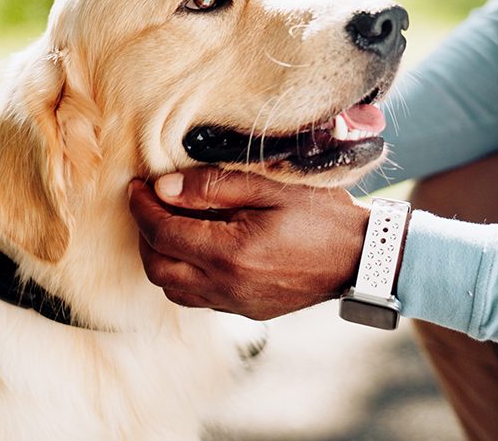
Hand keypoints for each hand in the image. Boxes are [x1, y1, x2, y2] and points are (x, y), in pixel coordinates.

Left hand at [128, 168, 369, 319]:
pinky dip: (183, 275)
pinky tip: (196, 249)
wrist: (361, 257)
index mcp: (230, 252)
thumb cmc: (321, 215)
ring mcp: (236, 304)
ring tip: (168, 225)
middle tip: (147, 204)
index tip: (136, 186)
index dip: (142, 206)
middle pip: (157, 267)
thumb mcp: (269, 186)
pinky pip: (197, 299)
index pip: (162, 231)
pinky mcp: (247, 311)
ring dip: (160, 257)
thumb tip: (164, 187)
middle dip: (144, 234)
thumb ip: (213, 186)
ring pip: (173, 290)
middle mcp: (226, 286)